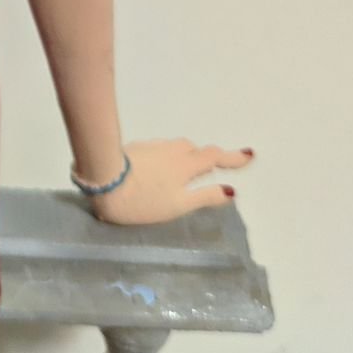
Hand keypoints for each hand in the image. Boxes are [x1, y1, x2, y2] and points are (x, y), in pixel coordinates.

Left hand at [86, 138, 254, 225]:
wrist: (103, 179)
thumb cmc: (143, 199)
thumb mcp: (178, 205)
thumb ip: (204, 197)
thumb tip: (231, 191)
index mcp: (186, 165)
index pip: (214, 156)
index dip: (232, 157)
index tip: (249, 154)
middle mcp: (172, 151)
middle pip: (195, 150)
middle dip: (206, 157)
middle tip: (214, 168)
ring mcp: (152, 147)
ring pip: (176, 148)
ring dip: (186, 156)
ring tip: (185, 171)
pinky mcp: (135, 148)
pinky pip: (159, 150)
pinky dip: (166, 157)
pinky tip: (157, 169)